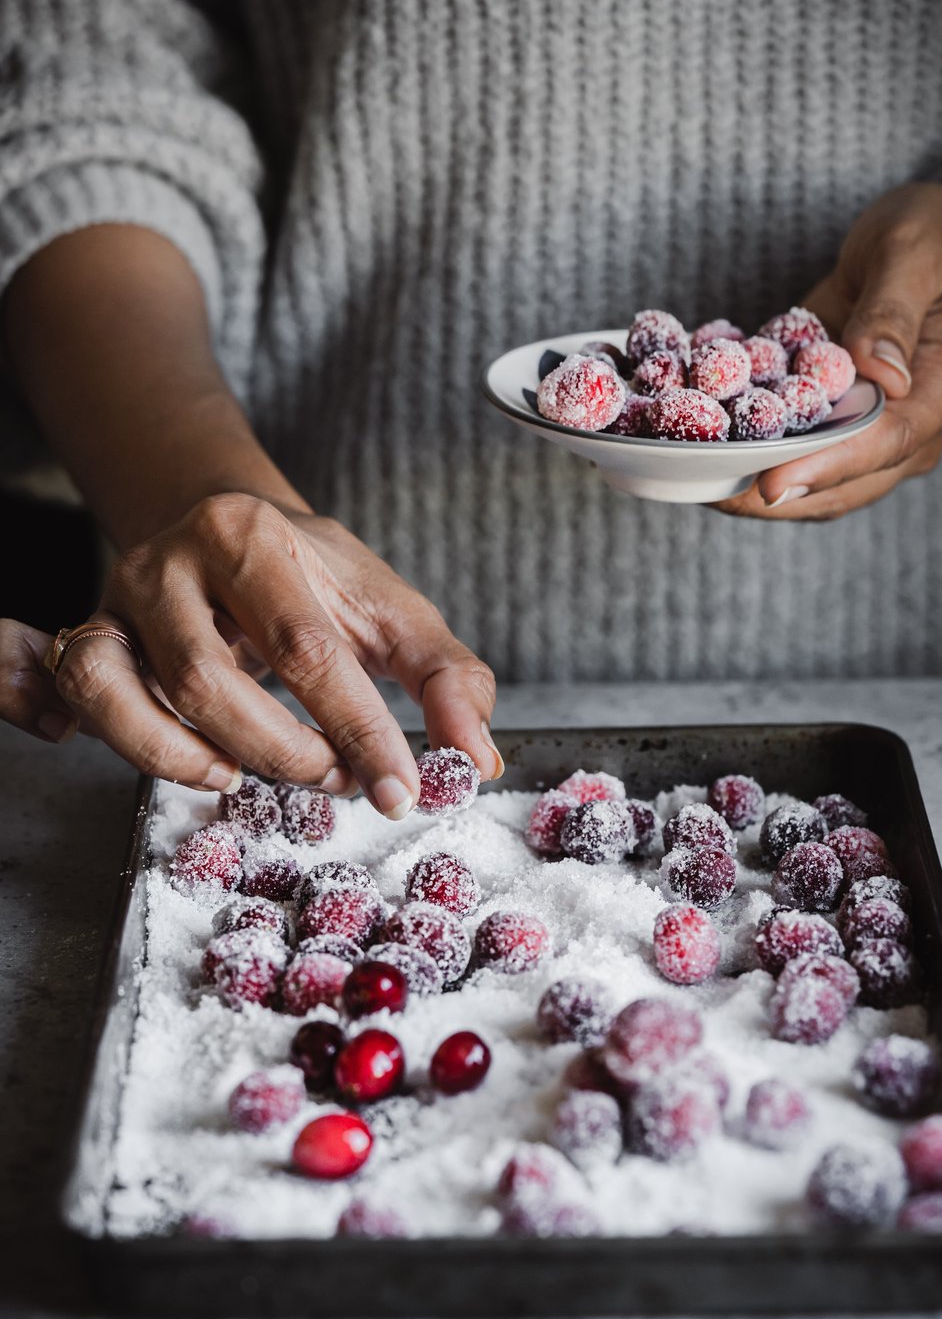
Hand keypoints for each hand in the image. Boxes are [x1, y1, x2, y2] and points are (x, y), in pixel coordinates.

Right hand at [8, 495, 500, 816]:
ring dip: (204, 760)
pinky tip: (200, 768)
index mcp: (260, 539)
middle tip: (336, 779)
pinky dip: (134, 748)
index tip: (398, 790)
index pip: (308, 650)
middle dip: (284, 753)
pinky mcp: (94, 635)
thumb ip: (447, 678)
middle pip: (212, 681)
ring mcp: (126, 600)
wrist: (229, 528)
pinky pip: (87, 697)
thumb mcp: (392, 611)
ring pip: (136, 695)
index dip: (359, 730)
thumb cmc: (316, 580)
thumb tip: (476, 760)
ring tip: (259, 776)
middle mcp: (178, 562)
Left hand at [715, 180, 941, 519]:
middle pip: (846, 483)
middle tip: (713, 495)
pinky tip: (703, 443)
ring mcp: (873, 427)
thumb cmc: (938, 236)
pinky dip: (752, 450)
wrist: (937, 240)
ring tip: (697, 479)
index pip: (886, 443)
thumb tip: (875, 370)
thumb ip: (892, 310)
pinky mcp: (837, 417)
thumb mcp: (915, 251)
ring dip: (756, 482)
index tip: (771, 484)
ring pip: (816, 477)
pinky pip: (796, 447)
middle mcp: (910, 422)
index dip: (826, 468)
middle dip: (778, 494)